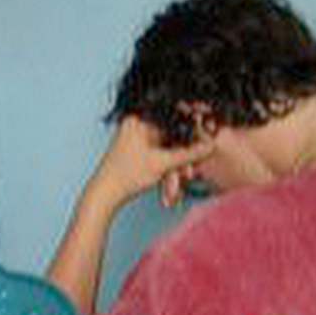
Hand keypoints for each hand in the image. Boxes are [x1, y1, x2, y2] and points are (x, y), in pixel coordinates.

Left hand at [89, 116, 214, 210]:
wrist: (105, 194)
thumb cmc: (125, 176)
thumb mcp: (163, 163)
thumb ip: (190, 153)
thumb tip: (210, 145)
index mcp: (138, 121)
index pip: (174, 120)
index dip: (191, 133)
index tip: (205, 141)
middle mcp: (136, 126)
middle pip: (171, 139)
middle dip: (180, 161)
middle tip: (188, 175)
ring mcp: (136, 139)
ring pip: (166, 151)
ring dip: (172, 171)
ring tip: (173, 189)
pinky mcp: (136, 152)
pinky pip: (158, 158)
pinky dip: (164, 172)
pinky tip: (167, 189)